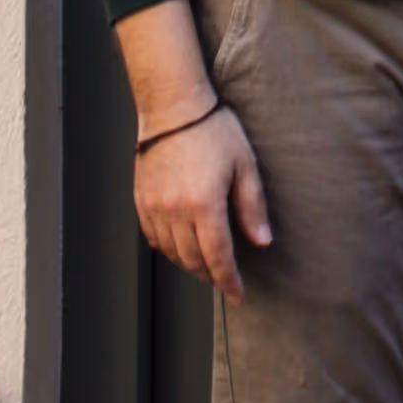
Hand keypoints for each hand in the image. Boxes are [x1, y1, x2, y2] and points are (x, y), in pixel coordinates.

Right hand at [135, 98, 273, 300]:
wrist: (173, 108)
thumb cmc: (213, 130)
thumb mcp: (244, 165)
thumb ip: (252, 206)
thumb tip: (261, 241)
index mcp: (204, 204)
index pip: (218, 256)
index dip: (228, 280)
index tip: (237, 293)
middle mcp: (175, 210)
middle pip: (193, 260)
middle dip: (211, 276)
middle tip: (224, 280)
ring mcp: (155, 207)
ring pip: (171, 253)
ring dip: (190, 265)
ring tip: (206, 266)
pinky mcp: (141, 201)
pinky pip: (154, 238)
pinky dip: (169, 250)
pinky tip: (181, 247)